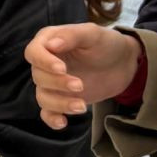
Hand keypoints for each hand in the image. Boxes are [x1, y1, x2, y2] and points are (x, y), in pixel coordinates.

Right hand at [25, 24, 141, 129]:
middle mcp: (45, 63)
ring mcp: (53, 83)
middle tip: (80, 86)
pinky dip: (52, 119)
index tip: (62, 69)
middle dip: (57, 84)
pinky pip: (48, 112)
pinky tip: (63, 123)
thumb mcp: (92, 33)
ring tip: (81, 106)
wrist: (123, 63)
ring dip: (59, 103)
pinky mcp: (62, 99)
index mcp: (48, 42)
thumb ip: (71, 35)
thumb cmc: (106, 43)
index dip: (44, 62)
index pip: (33, 52)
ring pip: (42, 97)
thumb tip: (51, 45)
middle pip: (38, 76)